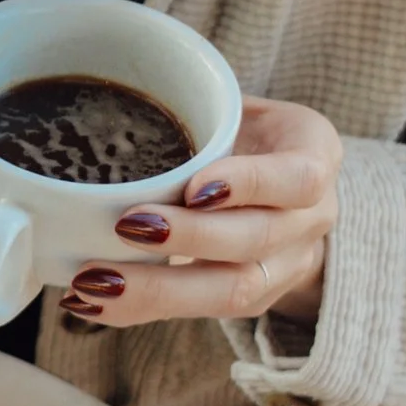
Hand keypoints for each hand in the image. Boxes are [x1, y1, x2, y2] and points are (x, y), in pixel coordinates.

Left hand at [56, 98, 343, 337]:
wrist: (282, 183)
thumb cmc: (245, 134)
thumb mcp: (239, 106)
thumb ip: (198, 104)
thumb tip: (109, 92)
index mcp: (314, 156)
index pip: (298, 177)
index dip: (249, 184)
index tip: (194, 186)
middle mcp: (311, 218)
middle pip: (258, 240)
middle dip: (190, 238)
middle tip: (126, 226)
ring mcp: (288, 266)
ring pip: (233, 290)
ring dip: (158, 288)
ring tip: (95, 282)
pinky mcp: (255, 300)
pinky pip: (201, 312)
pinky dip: (140, 309)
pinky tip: (91, 302)